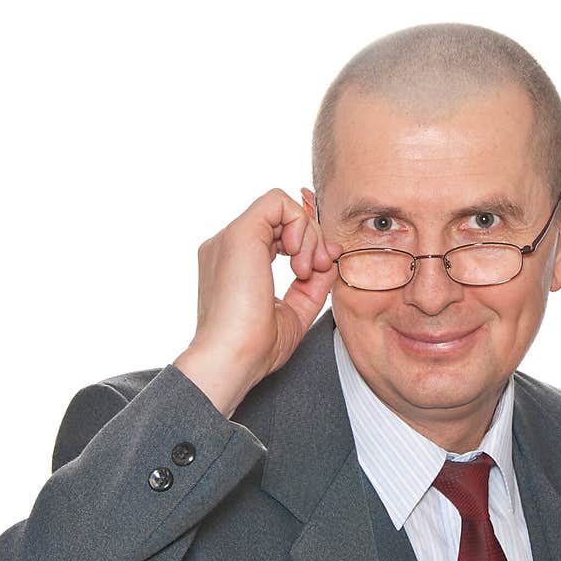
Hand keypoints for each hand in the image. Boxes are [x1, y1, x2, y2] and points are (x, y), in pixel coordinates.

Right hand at [173, 187, 342, 416]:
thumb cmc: (255, 347)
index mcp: (235, 265)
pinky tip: (298, 254)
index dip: (305, 244)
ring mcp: (230, 238)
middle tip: (317, 269)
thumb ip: (313, 283)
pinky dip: (299, 222)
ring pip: (281, 208)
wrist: (232, 359)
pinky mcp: (240, 234)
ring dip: (308, 234)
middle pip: (281, 219)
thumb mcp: (296, 311)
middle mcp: (228, 247)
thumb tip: (331, 256)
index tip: (317, 271)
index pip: (275, 234)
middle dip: (311, 239)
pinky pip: (277, 202)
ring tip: (306, 269)